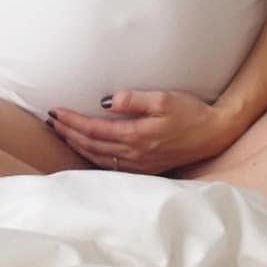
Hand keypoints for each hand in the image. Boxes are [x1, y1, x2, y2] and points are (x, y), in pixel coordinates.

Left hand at [46, 89, 234, 174]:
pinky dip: (92, 156)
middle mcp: (134, 154)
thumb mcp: (163, 99)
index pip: (94, 129)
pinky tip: (86, 149)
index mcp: (136, 136)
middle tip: (51, 120)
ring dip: (77, 145)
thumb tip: (106, 102)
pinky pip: (110, 165)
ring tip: (62, 133)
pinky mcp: (145, 168)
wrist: (214, 133)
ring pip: (98, 157)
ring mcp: (139, 164)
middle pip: (91, 145)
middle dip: (68, 133)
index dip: (72, 121)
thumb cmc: (191, 112)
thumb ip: (134, 99)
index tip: (56, 111)